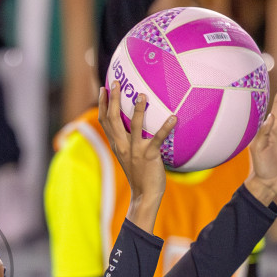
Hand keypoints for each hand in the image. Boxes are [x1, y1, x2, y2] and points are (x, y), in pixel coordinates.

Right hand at [99, 87, 173, 231]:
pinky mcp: (148, 156)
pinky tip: (174, 117)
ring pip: (132, 125)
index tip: (103, 88)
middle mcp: (122, 145)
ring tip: (141, 94)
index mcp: (116, 144)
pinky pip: (157, 139)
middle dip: (112, 99)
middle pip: (112, 118)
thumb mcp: (130, 155)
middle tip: (115, 82)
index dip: (102, 104)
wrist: (144, 195)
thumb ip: (129, 141)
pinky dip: (166, 128)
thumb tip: (136, 126)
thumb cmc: (140, 174)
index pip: (105, 121)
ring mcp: (134, 150)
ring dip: (137, 109)